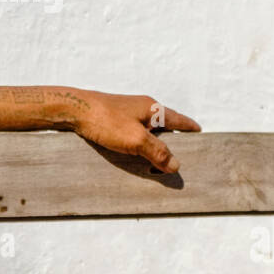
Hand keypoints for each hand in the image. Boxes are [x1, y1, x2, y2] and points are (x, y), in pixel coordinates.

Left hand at [63, 89, 200, 173]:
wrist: (73, 109)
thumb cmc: (105, 120)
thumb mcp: (136, 140)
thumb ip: (158, 152)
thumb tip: (176, 165)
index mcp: (153, 109)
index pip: (179, 120)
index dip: (190, 129)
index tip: (200, 134)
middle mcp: (142, 108)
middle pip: (164, 125)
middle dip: (172, 140)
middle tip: (180, 155)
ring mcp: (127, 113)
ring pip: (148, 130)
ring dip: (153, 144)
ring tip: (157, 161)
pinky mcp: (113, 119)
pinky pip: (133, 133)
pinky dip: (138, 144)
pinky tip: (134, 154)